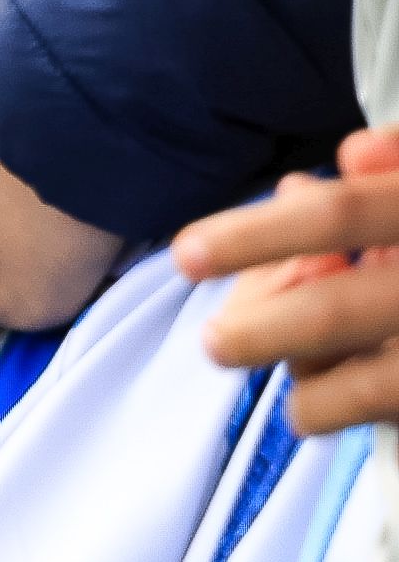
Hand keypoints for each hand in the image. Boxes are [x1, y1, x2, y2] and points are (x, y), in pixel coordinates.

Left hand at [185, 126, 398, 427]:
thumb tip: (352, 153)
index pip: (346, 215)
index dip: (265, 233)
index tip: (185, 254)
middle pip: (339, 310)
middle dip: (266, 330)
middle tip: (215, 341)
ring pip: (363, 383)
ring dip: (306, 377)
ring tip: (290, 369)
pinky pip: (376, 408)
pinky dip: (332, 407)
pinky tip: (322, 393)